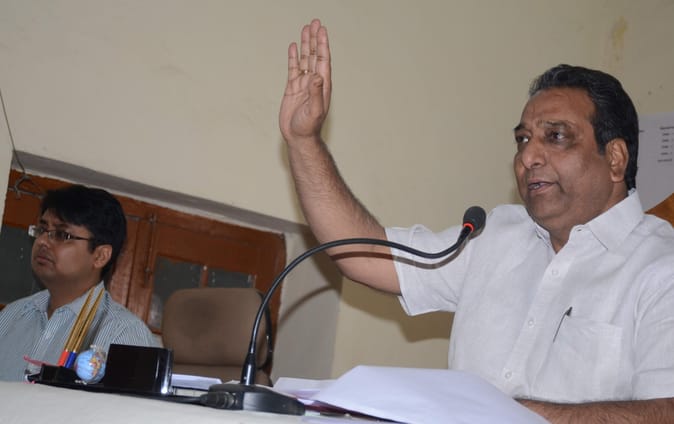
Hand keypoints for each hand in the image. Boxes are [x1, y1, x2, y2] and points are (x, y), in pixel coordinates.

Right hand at [279, 19, 330, 143]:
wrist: (298, 137)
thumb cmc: (308, 127)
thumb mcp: (314, 110)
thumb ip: (316, 93)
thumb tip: (317, 76)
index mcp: (322, 85)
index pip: (323, 60)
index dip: (323, 44)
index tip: (322, 30)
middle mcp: (314, 82)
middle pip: (315, 55)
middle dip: (315, 39)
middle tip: (314, 23)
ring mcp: (303, 84)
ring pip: (305, 60)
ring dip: (305, 45)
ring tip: (305, 29)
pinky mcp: (292, 89)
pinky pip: (293, 69)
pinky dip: (294, 57)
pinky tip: (293, 47)